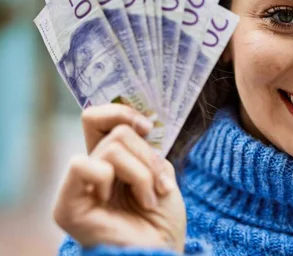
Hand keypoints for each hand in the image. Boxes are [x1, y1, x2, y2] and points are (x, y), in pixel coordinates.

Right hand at [53, 104, 186, 251]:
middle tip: (159, 184)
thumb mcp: (159, 173)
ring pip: (111, 147)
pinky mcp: (67, 206)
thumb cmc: (162, 219)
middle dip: (147, 155)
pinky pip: (82, 164)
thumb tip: (136, 123)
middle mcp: (90, 171)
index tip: (148, 127)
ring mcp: (77, 188)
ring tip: (149, 199)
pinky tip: (121, 202)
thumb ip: (143, 148)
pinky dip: (112, 178)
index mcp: (109, 162)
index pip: (98, 119)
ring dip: (142, 173)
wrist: (163, 251)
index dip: (122, 113)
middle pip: (115, 131)